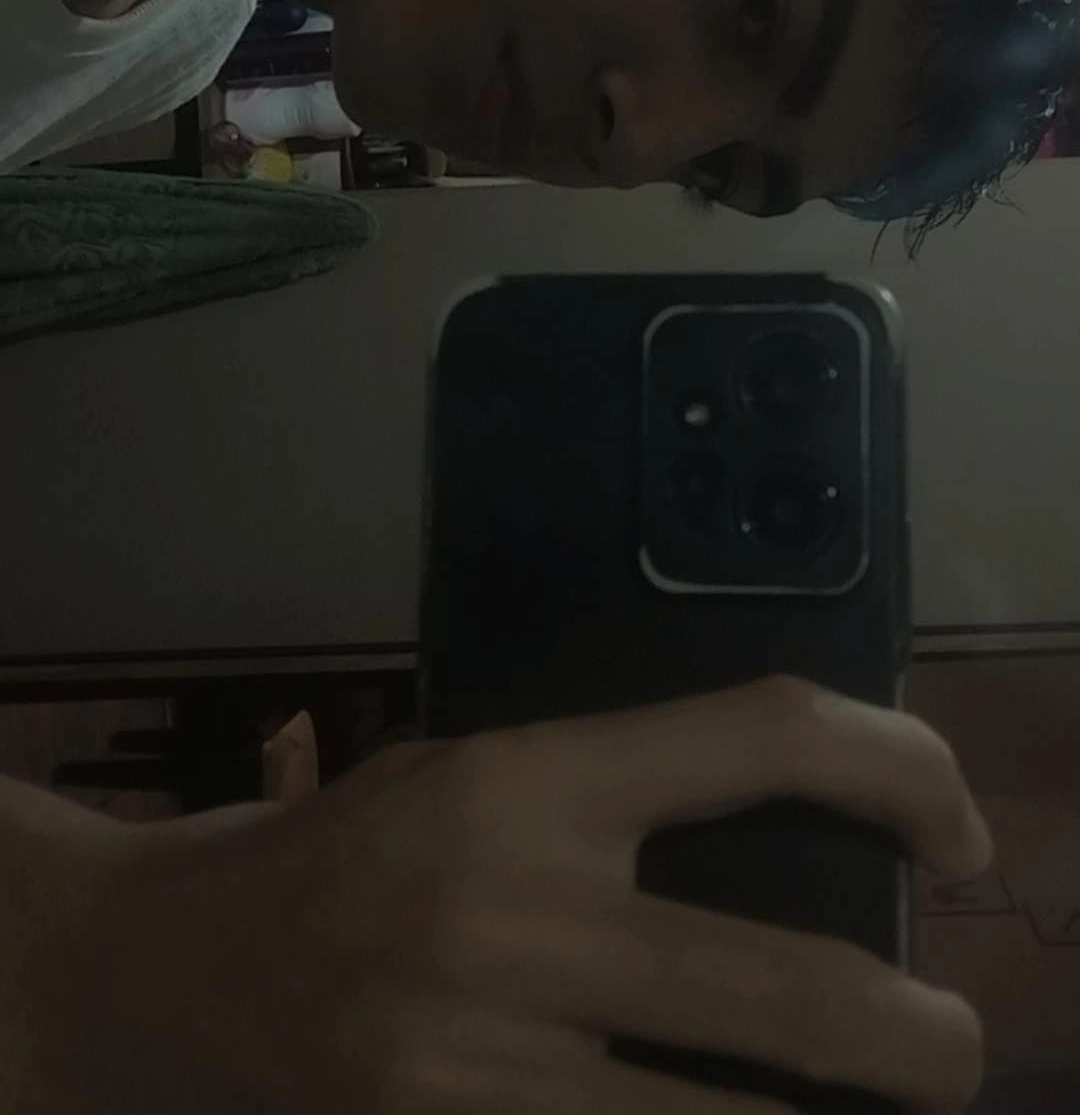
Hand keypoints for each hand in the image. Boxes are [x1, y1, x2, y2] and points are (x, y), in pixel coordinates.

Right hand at [44, 677, 989, 1112]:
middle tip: (958, 1051)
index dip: (899, 771)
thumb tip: (810, 848)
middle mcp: (519, 915)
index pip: (762, 737)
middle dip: (919, 1040)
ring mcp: (484, 1061)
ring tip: (895, 1109)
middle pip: (789, 986)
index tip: (956, 833)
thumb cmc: (355, 850)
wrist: (179, 963)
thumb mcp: (481, 775)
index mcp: (531, 781)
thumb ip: (618, 801)